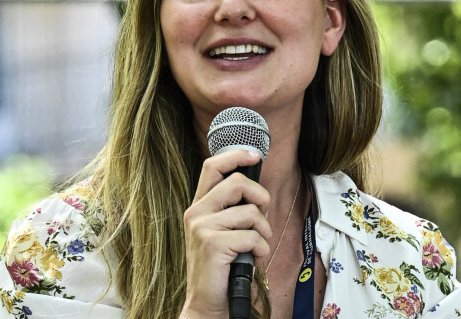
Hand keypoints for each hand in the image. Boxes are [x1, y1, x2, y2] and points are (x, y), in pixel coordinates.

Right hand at [179, 149, 271, 318]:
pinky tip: (253, 260)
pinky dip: (261, 250)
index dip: (235, 156)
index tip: (254, 155)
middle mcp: (196, 212)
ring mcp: (202, 227)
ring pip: (251, 212)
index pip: (212, 166)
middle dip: (261, 197)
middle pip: (237, 183)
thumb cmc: (222, 267)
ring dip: (264, 231)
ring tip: (256, 246)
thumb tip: (255, 189)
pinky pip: (252, 236)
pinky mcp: (212, 244)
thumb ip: (231, 208)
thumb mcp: (222, 231)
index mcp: (199, 206)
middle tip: (262, 216)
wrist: (208, 304)